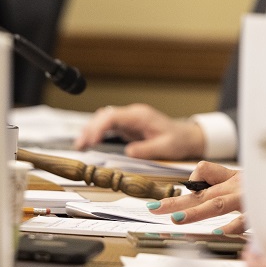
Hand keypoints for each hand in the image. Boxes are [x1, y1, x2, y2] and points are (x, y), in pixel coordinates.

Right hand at [74, 103, 204, 158]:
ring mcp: (129, 119)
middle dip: (90, 129)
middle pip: (104, 116)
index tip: (92, 141)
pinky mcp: (127, 125)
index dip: (99, 127)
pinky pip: (108, 125)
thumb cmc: (177, 140)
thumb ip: (147, 149)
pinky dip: (97, 132)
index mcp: (140, 116)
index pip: (113, 116)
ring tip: (80, 145)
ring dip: (91, 130)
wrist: (186, 136)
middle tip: (80, 145)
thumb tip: (128, 152)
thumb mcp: (165, 147)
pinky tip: (89, 141)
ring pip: (103, 119)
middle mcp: (132, 114)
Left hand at [147, 161, 246, 233]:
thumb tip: (196, 190)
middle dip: (176, 202)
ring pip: (217, 204)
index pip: (203, 170)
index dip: (194, 180)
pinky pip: (243, 220)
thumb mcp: (247, 180)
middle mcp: (235, 187)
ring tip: (176, 219)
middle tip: (153, 208)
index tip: (189, 194)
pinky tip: (216, 233)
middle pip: (201, 194)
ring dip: (196, 212)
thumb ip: (225, 184)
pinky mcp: (258, 213)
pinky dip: (230, 227)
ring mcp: (246, 199)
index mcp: (231, 178)